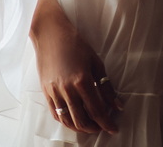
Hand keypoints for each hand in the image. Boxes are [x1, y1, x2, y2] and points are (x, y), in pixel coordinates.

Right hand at [32, 14, 121, 133]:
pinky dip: (66, 121)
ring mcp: (54, 91)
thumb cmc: (75, 44)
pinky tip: (73, 119)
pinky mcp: (46, 91)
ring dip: (80, 128)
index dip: (106, 123)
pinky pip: (55, 113)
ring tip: (89, 126)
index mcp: (82, 81)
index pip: (97, 110)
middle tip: (102, 127)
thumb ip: (106, 87)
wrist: (50, 34)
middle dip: (94, 128)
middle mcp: (67, 89)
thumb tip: (117, 105)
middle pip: (82, 120)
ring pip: (68, 120)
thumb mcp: (96, 63)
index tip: (113, 128)